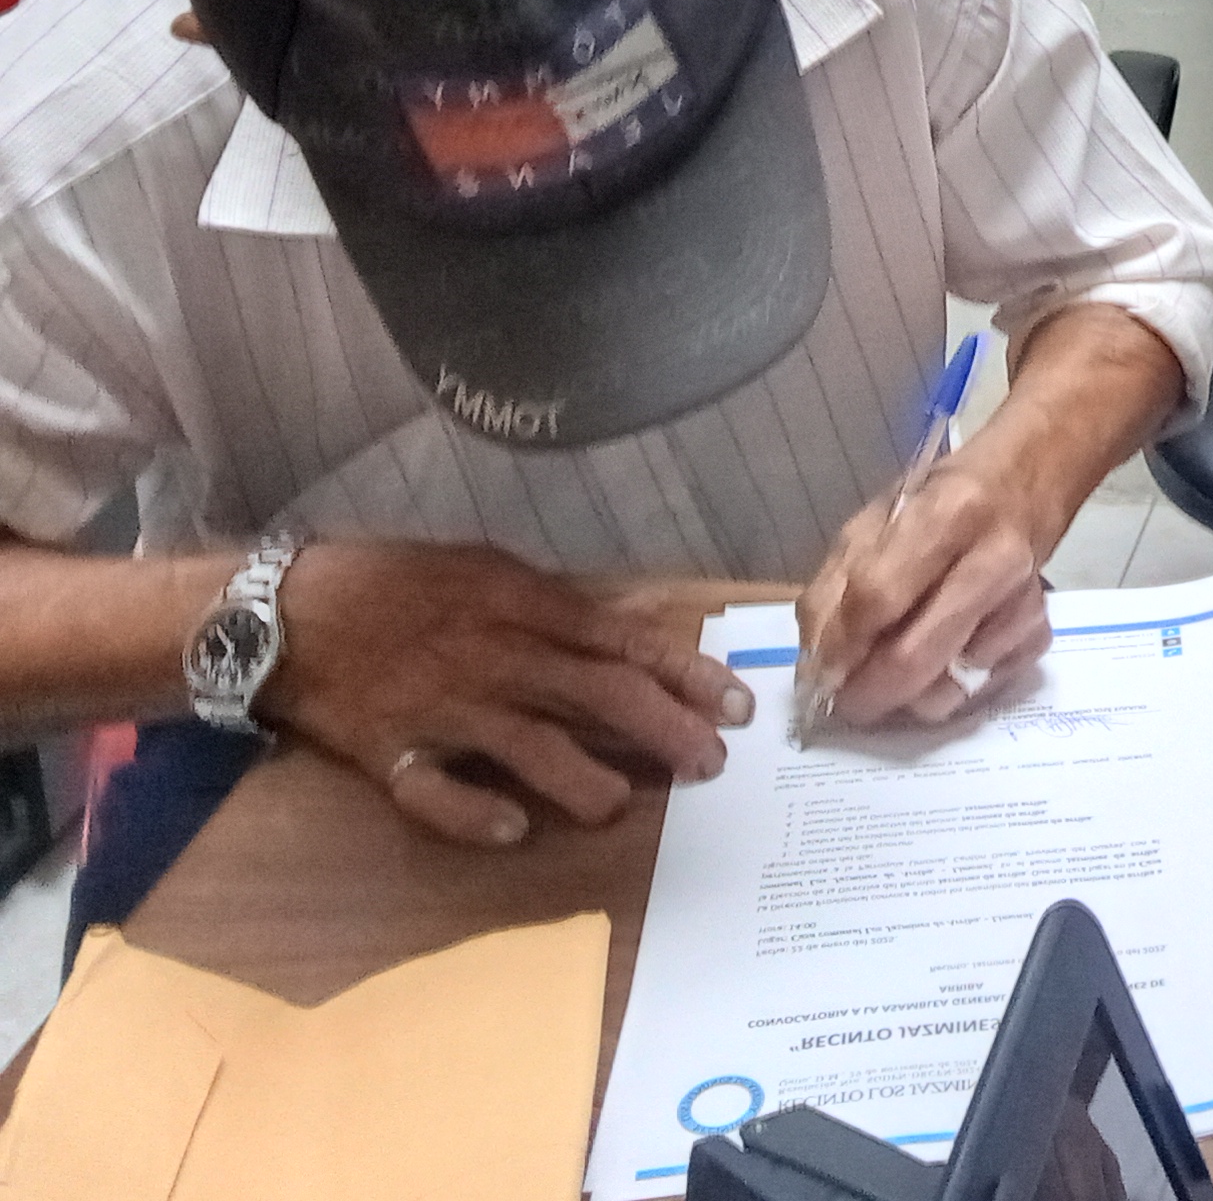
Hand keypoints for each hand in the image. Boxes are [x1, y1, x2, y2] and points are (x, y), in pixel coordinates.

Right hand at [263, 541, 753, 845]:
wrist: (285, 610)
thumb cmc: (394, 583)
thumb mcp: (485, 569)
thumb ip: (554, 604)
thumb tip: (631, 627)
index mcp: (522, 605)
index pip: (624, 641)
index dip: (687, 674)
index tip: (738, 704)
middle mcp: (494, 656)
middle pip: (597, 693)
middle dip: (663, 728)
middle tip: (711, 762)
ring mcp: (442, 706)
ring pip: (528, 745)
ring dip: (584, 779)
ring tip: (620, 803)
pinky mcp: (390, 752)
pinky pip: (435, 793)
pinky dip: (474, 813)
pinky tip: (512, 830)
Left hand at [798, 458, 1053, 729]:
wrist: (1023, 487)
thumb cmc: (938, 504)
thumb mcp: (874, 524)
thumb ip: (835, 589)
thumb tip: (816, 666)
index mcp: (946, 515)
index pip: (878, 598)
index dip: (839, 647)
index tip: (817, 675)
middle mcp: (995, 561)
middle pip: (914, 658)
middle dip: (865, 694)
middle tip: (844, 702)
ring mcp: (1025, 603)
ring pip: (947, 691)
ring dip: (905, 701)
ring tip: (890, 679)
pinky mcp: (1041, 635)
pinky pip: (977, 693)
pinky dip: (946, 691)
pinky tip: (939, 660)